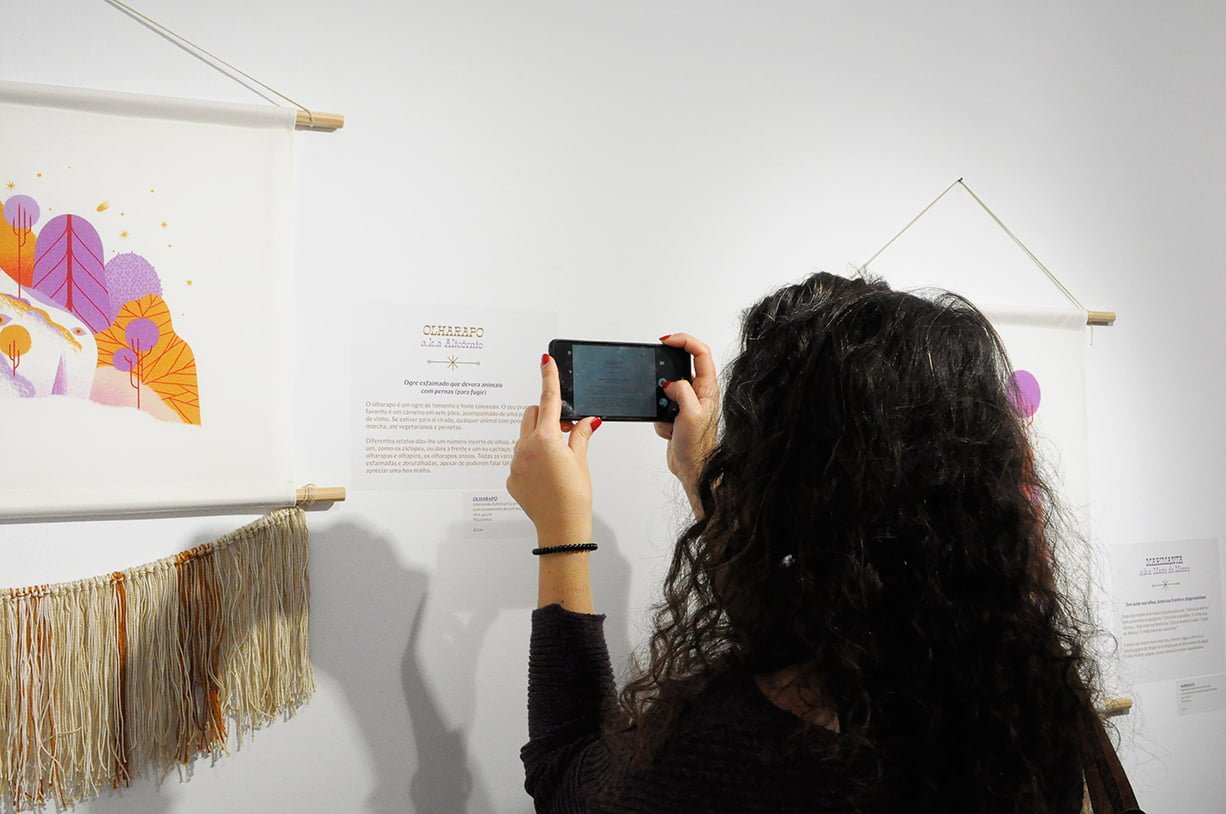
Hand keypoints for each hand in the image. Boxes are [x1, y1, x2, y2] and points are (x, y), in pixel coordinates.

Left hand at [507, 354, 600, 545]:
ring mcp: (515, 463)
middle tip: (563, 430)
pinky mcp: (511, 478)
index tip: (546, 360)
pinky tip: (546, 476)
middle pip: (531, 415)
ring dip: (537, 438)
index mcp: (545, 438)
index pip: (548, 399)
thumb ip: (579, 435)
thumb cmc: (574, 496)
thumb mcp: (580, 461)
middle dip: (545, 415)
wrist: (561, 528)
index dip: (549, 377)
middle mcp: (525, 447)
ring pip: (523, 437)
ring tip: (556, 460)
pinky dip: (531, 460)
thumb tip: (587, 420)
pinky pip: (519, 458)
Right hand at [655, 333, 718, 514]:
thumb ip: (682, 392)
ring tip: (668, 417)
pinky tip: (668, 429)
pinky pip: (661, 406)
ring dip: (661, 402)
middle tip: (660, 384)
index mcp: (708, 388)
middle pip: (681, 366)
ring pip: (667, 388)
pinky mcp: (677, 413)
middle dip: (666, 375)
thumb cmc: (698, 447)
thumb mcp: (691, 415)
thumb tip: (670, 383)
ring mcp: (688, 402)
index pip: (700, 352)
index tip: (665, 341)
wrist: (692, 469)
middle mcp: (700, 392)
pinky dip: (659, 417)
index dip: (684, 340)